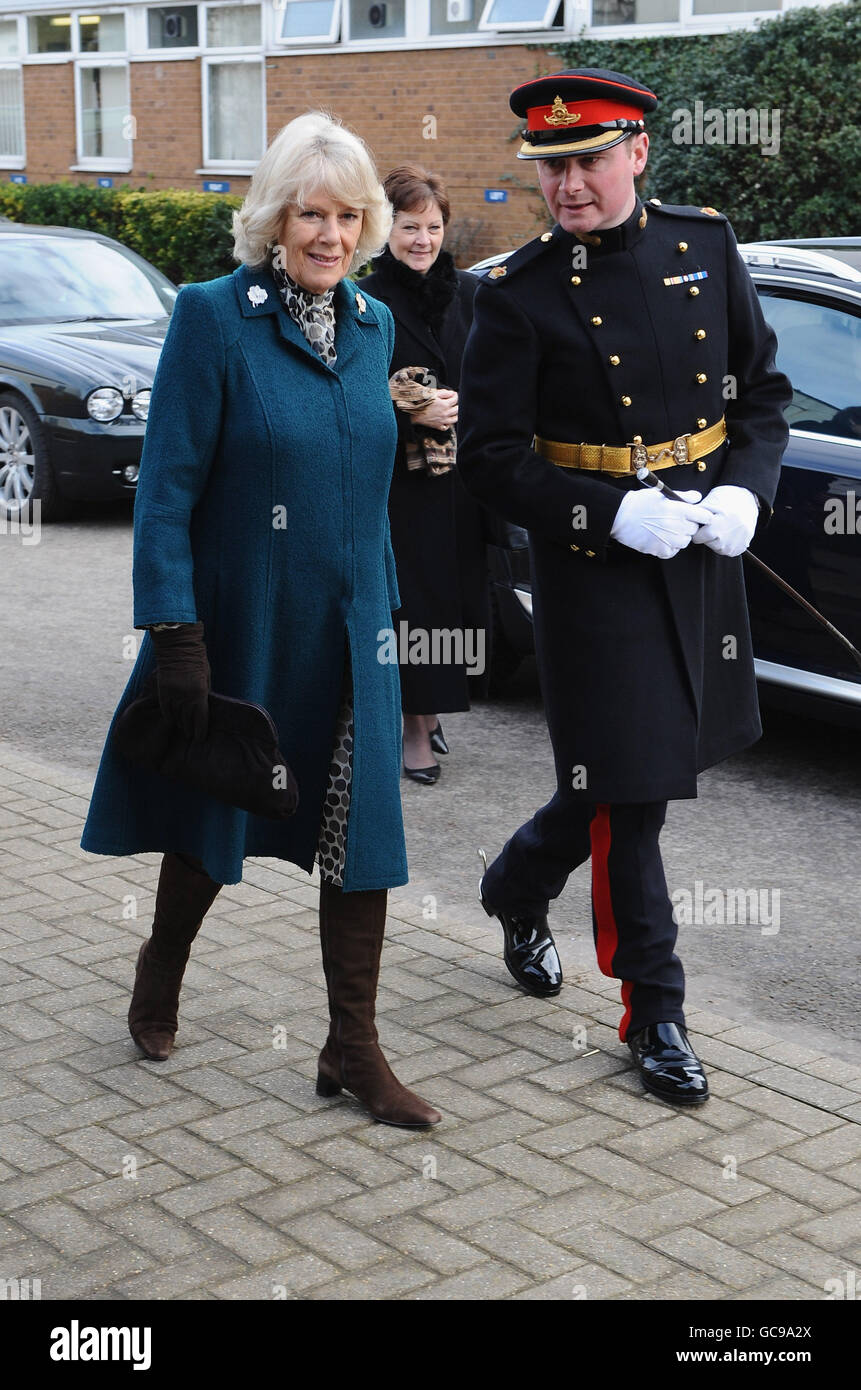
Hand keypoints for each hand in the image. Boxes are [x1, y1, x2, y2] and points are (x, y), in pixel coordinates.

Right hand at [150, 621, 210, 741]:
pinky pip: (165, 709)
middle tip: (191, 737)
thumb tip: (202, 708)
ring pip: (176, 716)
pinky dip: (169, 716)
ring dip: (180, 724)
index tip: (200, 739)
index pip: (200, 718)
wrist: (178, 646)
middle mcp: (185, 696)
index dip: (200, 731)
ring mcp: (172, 693)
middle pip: (187, 719)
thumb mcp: (207, 677)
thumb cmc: (198, 660)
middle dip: (190, 730)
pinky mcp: (162, 690)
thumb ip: (204, 693)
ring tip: (183, 730)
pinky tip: (172, 721)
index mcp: (199, 692)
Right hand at [411, 389, 457, 430]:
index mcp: (445, 404)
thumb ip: (444, 393)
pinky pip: (446, 427)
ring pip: (455, 419)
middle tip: (454, 402)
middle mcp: (446, 413)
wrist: (413, 412)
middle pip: (457, 409)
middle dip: (457, 404)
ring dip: (456, 415)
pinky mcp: (437, 426)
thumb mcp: (433, 393)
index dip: (455, 395)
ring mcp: (442, 421)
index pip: (455, 399)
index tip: (453, 394)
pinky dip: (448, 424)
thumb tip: (452, 393)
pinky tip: (446, 420)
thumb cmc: (422, 401)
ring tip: (453, 411)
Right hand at [610, 488, 712, 558]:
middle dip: (688, 526)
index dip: (702, 516)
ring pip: (684, 542)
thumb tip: (697, 497)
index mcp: (680, 510)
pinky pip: (673, 552)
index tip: (697, 516)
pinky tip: (660, 539)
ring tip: (666, 530)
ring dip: (679, 537)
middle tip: (675, 521)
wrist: (620, 516)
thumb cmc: (640, 502)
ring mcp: (669, 539)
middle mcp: (677, 525)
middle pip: (694, 530)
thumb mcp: (662, 493)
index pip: (705, 516)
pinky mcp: (660, 550)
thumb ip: (683, 496)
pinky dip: (669, 547)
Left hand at [691, 485, 759, 556]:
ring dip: (717, 542)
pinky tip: (730, 533)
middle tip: (715, 525)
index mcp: (719, 522)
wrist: (747, 498)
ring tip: (723, 528)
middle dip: (708, 537)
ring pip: (719, 549)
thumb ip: (697, 513)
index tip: (702, 526)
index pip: (698, 537)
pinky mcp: (743, 546)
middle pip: (709, 544)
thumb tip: (684, 522)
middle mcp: (729, 534)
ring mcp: (738, 541)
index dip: (698, 531)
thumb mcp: (710, 500)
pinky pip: (729, 551)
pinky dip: (727, 545)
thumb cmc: (726, 497)